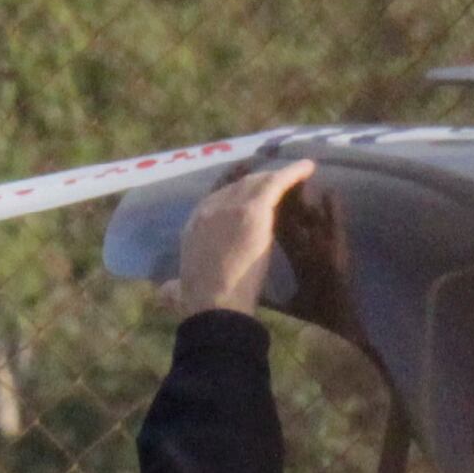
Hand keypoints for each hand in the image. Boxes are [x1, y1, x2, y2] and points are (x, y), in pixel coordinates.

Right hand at [175, 159, 316, 319]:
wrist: (215, 305)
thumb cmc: (200, 305)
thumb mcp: (179, 292)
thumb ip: (174, 287)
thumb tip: (165, 292)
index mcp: (193, 224)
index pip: (217, 198)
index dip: (235, 195)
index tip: (250, 195)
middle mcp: (210, 208)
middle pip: (239, 186)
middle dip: (257, 183)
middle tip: (276, 183)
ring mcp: (232, 205)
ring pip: (258, 181)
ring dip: (276, 178)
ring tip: (294, 175)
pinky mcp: (254, 208)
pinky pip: (277, 182)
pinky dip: (293, 173)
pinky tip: (308, 168)